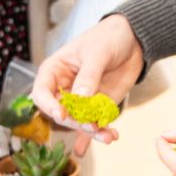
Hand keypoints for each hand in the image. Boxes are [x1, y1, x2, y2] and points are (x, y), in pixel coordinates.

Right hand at [31, 14, 144, 153]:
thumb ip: (89, 75)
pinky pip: (95, 123)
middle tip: (92, 123)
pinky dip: (101, 133)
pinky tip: (110, 138)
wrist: (134, 40)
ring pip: (79, 122)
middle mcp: (65, 88)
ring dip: (91, 131)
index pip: (41, 93)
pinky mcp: (98, 106)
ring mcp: (82, 99)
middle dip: (76, 121)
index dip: (48, 106)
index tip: (62, 114)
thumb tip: (81, 98)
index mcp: (55, 70)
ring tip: (107, 135)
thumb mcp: (98, 52)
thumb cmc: (108, 37)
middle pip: (61, 113)